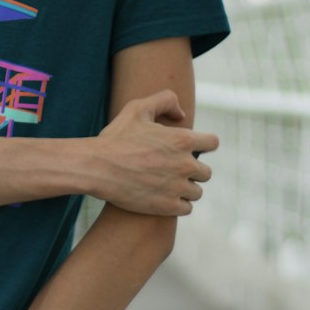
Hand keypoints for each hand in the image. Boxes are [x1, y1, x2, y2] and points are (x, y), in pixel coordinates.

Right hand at [93, 90, 216, 216]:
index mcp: (182, 140)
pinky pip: (186, 208)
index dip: (204, 144)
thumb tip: (182, 115)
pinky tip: (165, 197)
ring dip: (185, 188)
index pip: (213, 143)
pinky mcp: (168, 206)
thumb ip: (165, 101)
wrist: (96, 168)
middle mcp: (185, 165)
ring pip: (196, 192)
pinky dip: (178, 204)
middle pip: (206, 172)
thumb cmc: (115, 138)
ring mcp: (177, 188)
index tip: (192, 148)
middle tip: (174, 168)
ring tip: (168, 185)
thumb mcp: (137, 108)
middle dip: (192, 170)